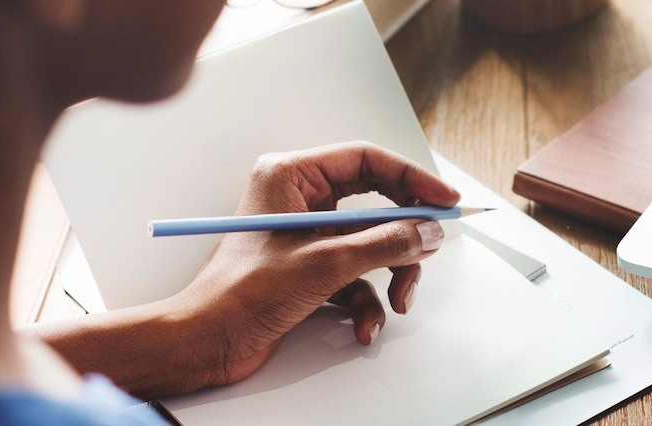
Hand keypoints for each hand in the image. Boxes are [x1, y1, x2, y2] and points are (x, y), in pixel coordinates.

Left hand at [171, 141, 459, 385]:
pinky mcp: (308, 269)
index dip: (412, 179)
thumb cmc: (239, 294)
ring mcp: (305, 236)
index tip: (444, 200)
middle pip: (375, 204)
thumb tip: (426, 231)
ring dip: (389, 276)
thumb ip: (384, 244)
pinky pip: (355, 276)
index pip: (366, 160)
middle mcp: (298, 200)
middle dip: (402, 236)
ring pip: (370, 245)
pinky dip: (366, 303)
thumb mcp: (325, 264)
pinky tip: (363, 326)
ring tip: (397, 300)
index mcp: (290, 176)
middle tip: (429, 248)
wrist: (206, 342)